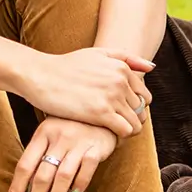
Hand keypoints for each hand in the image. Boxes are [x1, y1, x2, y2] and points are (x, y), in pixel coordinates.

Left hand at [8, 118, 119, 191]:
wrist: (102, 113)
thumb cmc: (71, 128)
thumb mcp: (52, 134)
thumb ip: (40, 155)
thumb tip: (26, 190)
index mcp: (43, 133)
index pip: (24, 166)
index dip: (17, 189)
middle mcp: (59, 137)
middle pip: (42, 176)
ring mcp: (78, 142)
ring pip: (63, 177)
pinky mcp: (96, 148)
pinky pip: (86, 171)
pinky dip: (79, 185)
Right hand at [15, 48, 152, 137]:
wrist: (40, 75)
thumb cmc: (66, 66)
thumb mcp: (97, 54)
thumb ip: (126, 58)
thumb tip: (151, 68)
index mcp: (122, 68)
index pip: (145, 96)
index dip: (135, 109)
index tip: (121, 115)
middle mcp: (121, 81)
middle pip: (141, 110)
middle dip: (131, 120)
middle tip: (115, 127)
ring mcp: (112, 97)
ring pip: (136, 122)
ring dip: (127, 131)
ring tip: (111, 133)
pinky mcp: (101, 113)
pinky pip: (125, 131)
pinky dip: (120, 137)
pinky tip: (107, 136)